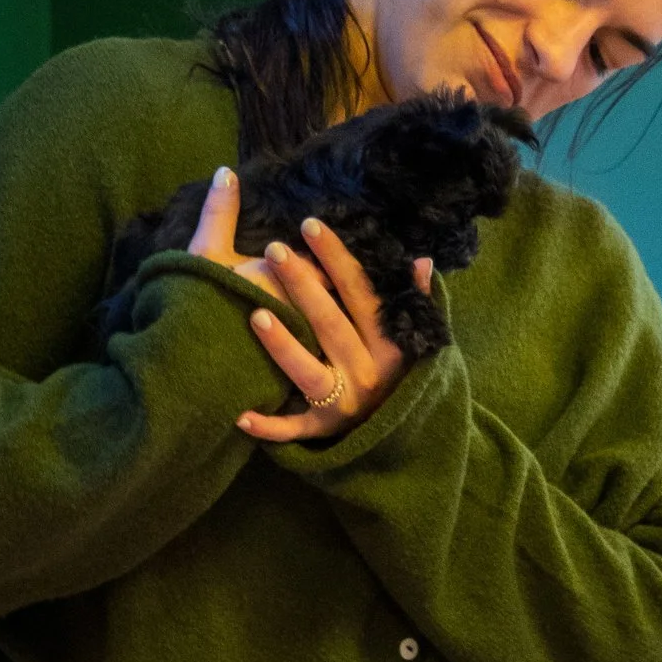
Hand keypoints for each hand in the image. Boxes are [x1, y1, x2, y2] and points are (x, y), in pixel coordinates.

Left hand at [187, 169, 431, 445]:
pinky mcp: (322, 430)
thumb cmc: (394, 371)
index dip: (336, 259)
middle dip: (303, 286)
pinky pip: (292, 428)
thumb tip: (421, 260)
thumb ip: (415, 299)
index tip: (310, 225)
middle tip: (273, 250)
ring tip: (255, 314)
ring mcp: (343, 403)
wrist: (398, 436)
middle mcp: (367, 372)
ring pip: (309, 373)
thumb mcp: (412, 337)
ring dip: (283, 346)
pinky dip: (269, 426)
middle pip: (331, 325)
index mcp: (389, 344)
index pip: (362, 294)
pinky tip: (240, 413)